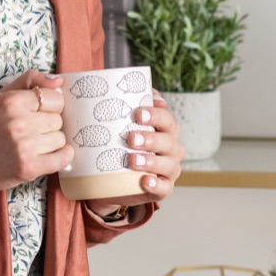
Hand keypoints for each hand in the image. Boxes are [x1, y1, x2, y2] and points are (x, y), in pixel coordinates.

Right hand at [0, 71, 70, 209]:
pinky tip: (49, 156)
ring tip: (32, 146)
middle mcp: (18, 122)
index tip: (39, 114)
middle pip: (58, 120)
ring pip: (61, 139)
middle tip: (31, 132)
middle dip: (49, 126)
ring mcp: (24, 145)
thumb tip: (59, 82)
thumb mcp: (2, 97)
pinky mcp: (29, 166)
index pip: (56, 98)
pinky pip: (63, 158)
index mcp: (12, 101)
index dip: (51, 107)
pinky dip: (62, 158)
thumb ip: (30, 81)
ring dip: (51, 144)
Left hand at [87, 91, 184, 216]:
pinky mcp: (163, 189)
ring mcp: (169, 170)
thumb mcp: (117, 128)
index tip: (138, 113)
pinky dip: (156, 185)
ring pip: (169, 164)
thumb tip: (103, 87)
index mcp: (164, 129)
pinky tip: (145, 181)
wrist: (110, 182)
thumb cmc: (117, 148)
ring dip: (152, 161)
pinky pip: (165, 188)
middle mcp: (171, 148)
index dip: (156, 114)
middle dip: (151, 138)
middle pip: (169, 140)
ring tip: (133, 160)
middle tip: (131, 138)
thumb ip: (118, 109)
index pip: (166, 118)